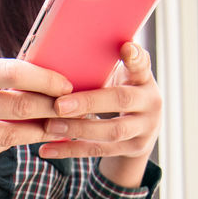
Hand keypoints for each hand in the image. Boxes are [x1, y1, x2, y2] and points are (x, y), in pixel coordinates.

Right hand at [0, 55, 73, 164]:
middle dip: (50, 107)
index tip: (66, 83)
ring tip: (53, 124)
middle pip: (18, 106)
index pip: (12, 73)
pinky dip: (8, 142)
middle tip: (70, 107)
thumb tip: (24, 75)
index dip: (46, 79)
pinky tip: (19, 135)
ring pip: (10, 135)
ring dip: (36, 130)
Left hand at [37, 42, 161, 187]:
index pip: (142, 65)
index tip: (125, 48)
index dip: (135, 57)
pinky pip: (98, 151)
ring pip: (111, 132)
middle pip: (121, 101)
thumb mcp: (121, 77)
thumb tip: (68, 47)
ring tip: (50, 126)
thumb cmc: (121, 92)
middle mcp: (150, 103)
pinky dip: (70, 150)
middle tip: (59, 105)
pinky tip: (47, 149)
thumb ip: (105, 66)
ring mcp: (144, 129)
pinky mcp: (132, 149)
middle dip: (89, 102)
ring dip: (78, 129)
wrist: (143, 129)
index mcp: (144, 79)